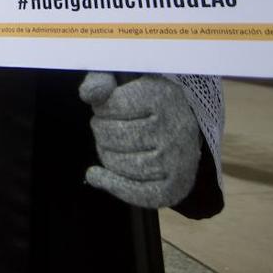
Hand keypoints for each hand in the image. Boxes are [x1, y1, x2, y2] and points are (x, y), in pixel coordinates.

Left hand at [79, 72, 200, 208]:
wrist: (183, 128)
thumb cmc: (146, 103)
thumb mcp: (124, 80)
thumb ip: (100, 80)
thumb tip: (89, 94)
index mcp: (162, 97)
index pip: (109, 107)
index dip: (101, 109)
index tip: (110, 108)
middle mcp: (173, 128)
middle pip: (112, 136)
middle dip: (102, 132)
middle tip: (111, 129)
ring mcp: (177, 160)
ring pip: (118, 163)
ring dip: (106, 155)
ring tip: (114, 146)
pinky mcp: (176, 186)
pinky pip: (137, 193)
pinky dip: (112, 185)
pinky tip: (96, 175)